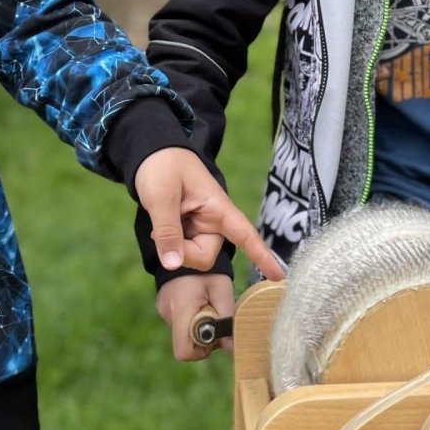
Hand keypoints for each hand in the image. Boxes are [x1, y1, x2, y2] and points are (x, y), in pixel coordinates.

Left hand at [134, 147, 283, 281]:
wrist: (150, 152)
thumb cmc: (162, 166)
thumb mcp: (161, 196)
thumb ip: (167, 231)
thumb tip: (172, 266)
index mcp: (217, 207)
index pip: (245, 234)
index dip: (262, 255)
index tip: (278, 276)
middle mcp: (213, 221)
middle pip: (206, 256)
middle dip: (184, 254)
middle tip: (157, 233)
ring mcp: (200, 228)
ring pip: (192, 257)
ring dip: (174, 248)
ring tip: (158, 224)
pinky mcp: (188, 231)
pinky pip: (182, 251)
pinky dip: (169, 245)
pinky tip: (159, 228)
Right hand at [157, 273, 235, 361]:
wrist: (187, 243)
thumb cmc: (208, 269)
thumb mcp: (222, 290)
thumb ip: (226, 319)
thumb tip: (232, 348)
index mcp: (180, 310)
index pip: (183, 352)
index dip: (202, 350)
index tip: (214, 332)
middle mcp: (167, 313)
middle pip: (185, 343)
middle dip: (204, 336)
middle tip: (215, 312)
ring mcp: (163, 309)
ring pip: (184, 331)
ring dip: (199, 323)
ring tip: (207, 300)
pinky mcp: (163, 305)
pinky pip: (180, 320)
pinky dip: (192, 315)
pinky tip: (199, 298)